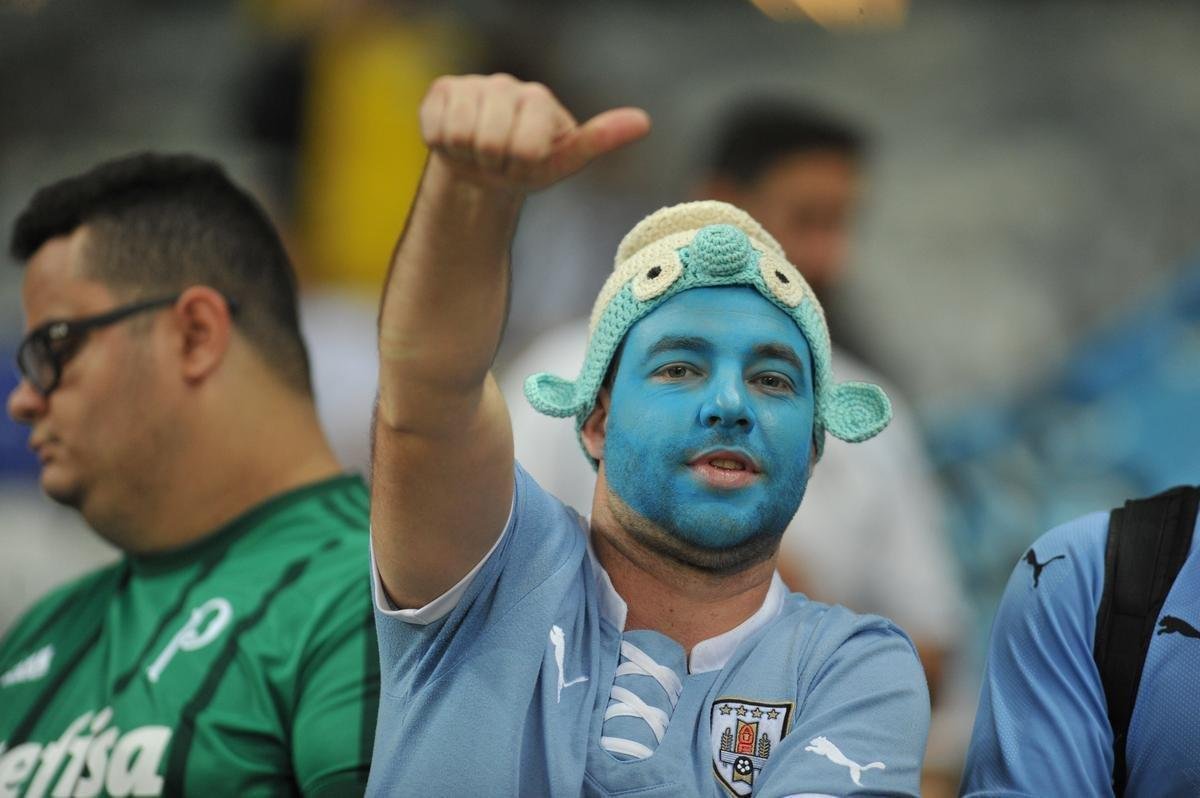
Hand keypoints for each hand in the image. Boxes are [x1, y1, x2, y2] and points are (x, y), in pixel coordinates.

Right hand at [420, 73, 650, 193]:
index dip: (521, 165)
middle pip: (491, 141)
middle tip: (500, 161)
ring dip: (468, 156)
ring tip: (479, 152)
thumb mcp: (563, 162)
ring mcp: (472, 84)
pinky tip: (456, 142)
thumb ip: (598, 140)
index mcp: (539, 100)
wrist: (481, 172)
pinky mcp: (442, 90)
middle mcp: (506, 84)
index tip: (525, 163)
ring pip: (459, 134)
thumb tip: (644, 122)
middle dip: (494, 163)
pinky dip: (443, 148)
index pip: (526, 145)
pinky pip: (434, 129)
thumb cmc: (527, 167)